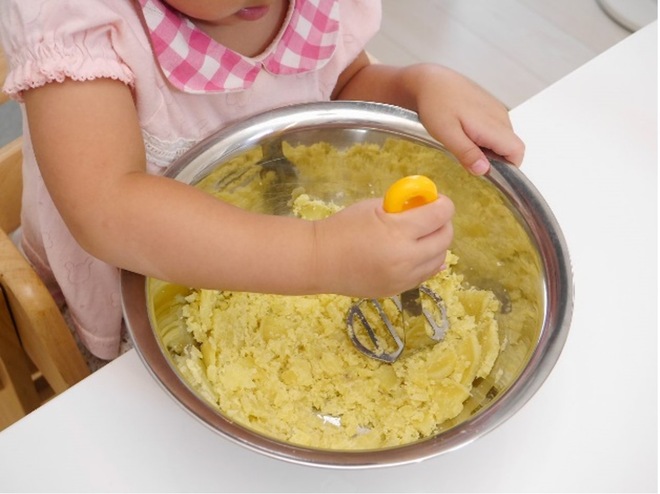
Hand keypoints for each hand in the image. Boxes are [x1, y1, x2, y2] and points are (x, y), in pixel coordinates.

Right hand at [312, 195, 454, 298]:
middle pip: (445, 239)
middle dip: (443, 224)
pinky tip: (417, 252)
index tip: (438, 200)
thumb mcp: (374, 207)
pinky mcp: (398, 290)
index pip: (440, 215)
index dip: (443, 204)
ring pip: (439, 260)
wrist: (319, 260)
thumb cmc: (343, 227)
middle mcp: (407, 258)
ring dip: (436, 244)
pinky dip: (426, 262)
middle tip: (432, 217)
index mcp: (398, 231)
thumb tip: (428, 206)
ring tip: (421, 235)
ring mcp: (403, 278)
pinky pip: (425, 275)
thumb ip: (403, 206)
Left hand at [411, 64, 524, 174]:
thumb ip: (467, 153)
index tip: (486, 170)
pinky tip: (464, 132)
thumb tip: (484, 170)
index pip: (517, 152)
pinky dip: (484, 137)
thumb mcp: (447, 134)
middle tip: (468, 156)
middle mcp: (500, 117)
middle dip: (494, 159)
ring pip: (503, 138)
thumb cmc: (436, 104)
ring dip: (488, 148)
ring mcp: (496, 110)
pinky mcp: (490, 106)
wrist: (430, 80)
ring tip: (463, 142)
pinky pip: (495, 128)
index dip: (507, 167)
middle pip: (511, 147)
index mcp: (492, 125)